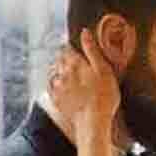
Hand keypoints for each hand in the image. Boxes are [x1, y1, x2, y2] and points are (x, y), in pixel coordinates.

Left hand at [46, 30, 121, 149]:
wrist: (92, 122)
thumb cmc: (103, 96)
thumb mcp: (104, 69)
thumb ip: (92, 50)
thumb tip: (84, 32)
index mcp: (74, 63)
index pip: (67, 48)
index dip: (70, 46)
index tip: (73, 46)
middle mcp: (62, 73)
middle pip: (59, 59)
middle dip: (64, 57)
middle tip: (73, 60)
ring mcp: (57, 87)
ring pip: (54, 73)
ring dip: (59, 71)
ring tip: (69, 75)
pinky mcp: (56, 100)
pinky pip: (51, 88)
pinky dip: (55, 85)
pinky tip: (62, 88)